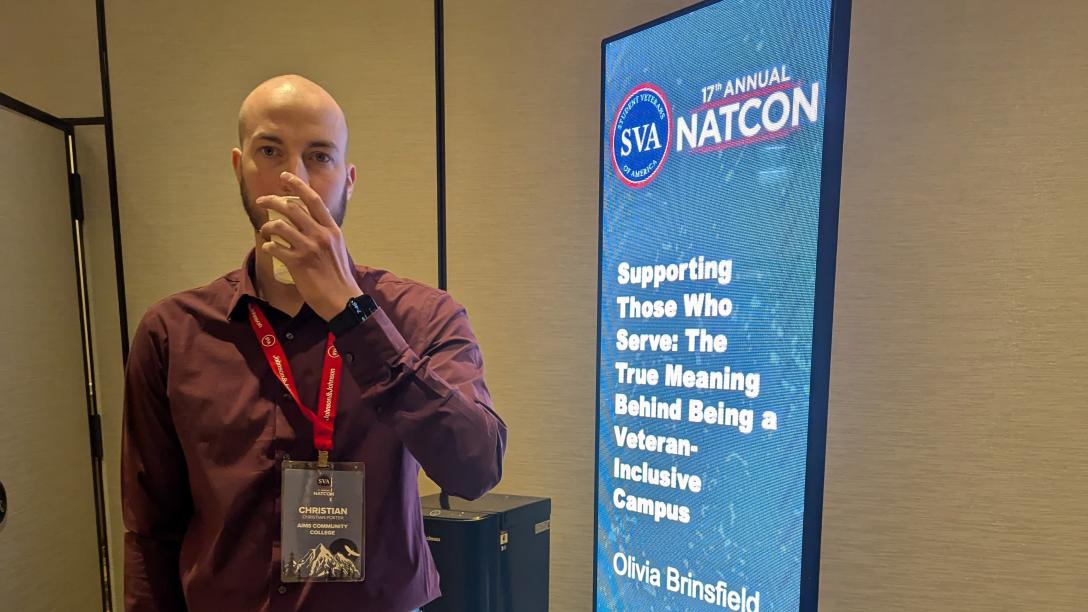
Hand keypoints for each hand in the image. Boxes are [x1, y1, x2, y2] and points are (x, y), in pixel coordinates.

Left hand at [254, 171, 362, 319]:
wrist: (342, 299)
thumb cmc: (339, 276)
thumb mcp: (338, 248)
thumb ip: (325, 233)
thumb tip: (311, 222)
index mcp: (331, 230)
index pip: (313, 200)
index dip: (297, 186)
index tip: (284, 177)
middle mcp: (320, 235)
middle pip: (292, 208)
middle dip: (272, 200)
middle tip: (262, 200)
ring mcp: (308, 248)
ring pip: (280, 226)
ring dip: (267, 226)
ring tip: (264, 230)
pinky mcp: (297, 263)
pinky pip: (275, 248)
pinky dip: (268, 246)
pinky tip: (268, 247)